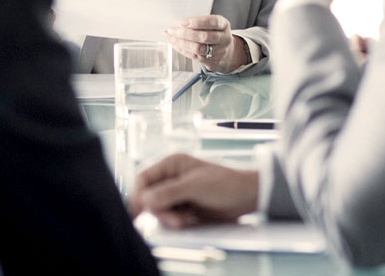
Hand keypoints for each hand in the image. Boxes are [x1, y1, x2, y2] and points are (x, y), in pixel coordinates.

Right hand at [128, 153, 258, 227]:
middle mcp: (171, 177)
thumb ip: (170, 192)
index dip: (138, 194)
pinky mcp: (184, 206)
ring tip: (187, 220)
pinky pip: (170, 216)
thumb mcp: (196, 186)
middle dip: (160, 210)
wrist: (247, 197)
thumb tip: (146, 200)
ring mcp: (177, 192)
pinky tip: (189, 220)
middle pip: (149, 196)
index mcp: (172, 164)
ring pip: (159, 208)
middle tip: (176, 220)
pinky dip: (176, 221)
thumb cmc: (226, 184)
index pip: (144, 179)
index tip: (139, 210)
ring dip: (169, 217)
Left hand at [165, 15, 247, 71]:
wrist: (228, 53)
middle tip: (172, 30)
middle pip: (204, 37)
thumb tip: (180, 22)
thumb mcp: (214, 24)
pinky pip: (193, 55)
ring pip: (197, 48)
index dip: (197, 22)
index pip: (213, 22)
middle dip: (185, 33)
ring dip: (181, 42)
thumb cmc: (216, 34)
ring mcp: (217, 52)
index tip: (182, 21)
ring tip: (170, 36)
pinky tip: (174, 43)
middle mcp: (222, 39)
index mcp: (224, 25)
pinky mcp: (209, 61)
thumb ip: (201, 22)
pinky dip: (181, 49)